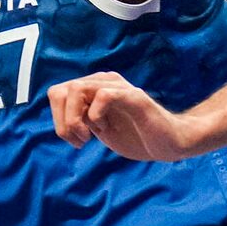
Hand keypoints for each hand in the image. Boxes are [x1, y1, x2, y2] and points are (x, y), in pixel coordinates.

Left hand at [48, 73, 207, 160]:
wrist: (168, 143)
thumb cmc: (136, 136)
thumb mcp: (99, 129)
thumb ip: (80, 119)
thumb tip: (61, 118)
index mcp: (94, 88)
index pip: (57, 93)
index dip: (58, 119)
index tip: (76, 140)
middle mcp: (104, 82)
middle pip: (62, 90)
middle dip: (63, 121)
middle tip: (81, 140)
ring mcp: (119, 87)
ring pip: (78, 89)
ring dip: (75, 119)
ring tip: (89, 136)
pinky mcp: (134, 97)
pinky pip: (103, 96)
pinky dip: (96, 116)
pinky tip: (105, 129)